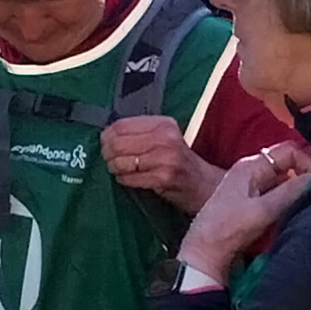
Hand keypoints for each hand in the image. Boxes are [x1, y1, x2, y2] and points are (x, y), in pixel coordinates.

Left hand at [107, 114, 223, 209]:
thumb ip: (140, 132)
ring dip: (115, 168)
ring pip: (121, 162)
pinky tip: (128, 179)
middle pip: (118, 143)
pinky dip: (124, 180)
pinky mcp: (163, 178)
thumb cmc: (179, 161)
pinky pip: (130, 178)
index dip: (107, 135)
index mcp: (163, 124)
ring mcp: (165, 158)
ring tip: (119, 170)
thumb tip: (105, 134)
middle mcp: (165, 138)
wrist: (206, 185)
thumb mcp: (164, 138)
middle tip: (109, 159)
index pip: (121, 125)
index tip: (104, 143)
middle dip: (108, 153)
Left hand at [174, 146, 310, 278]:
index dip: (308, 163)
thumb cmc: (228, 228)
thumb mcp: (264, 209)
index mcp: (251, 166)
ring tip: (303, 209)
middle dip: (304, 179)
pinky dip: (287, 203)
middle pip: (288, 166)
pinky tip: (291, 217)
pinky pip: (277, 196)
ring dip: (296, 193)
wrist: (206, 250)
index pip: (289, 151)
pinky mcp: (251, 203)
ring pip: (284, 182)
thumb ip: (291, 191)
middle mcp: (251, 172)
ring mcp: (251, 187)